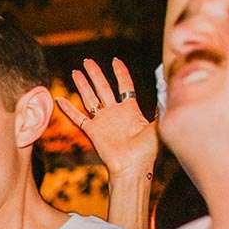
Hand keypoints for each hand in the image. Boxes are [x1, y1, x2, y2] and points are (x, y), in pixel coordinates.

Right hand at [56, 58, 155, 179]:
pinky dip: (68, 109)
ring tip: (75, 72)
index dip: (120, 72)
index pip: (124, 85)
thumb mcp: (158, 124)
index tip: (115, 60)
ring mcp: (102, 121)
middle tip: (87, 61)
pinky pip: (78, 118)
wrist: (133, 167)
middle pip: (103, 87)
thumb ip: (161, 106)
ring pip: (90, 98)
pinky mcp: (92, 132)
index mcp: (130, 109)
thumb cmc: (148, 150)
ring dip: (82, 85)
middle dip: (95, 73)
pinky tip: (59, 99)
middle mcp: (115, 113)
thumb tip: (168, 88)